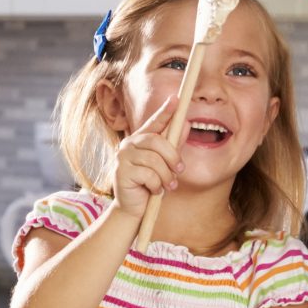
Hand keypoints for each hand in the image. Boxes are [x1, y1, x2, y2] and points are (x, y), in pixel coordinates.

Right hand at [107, 95, 180, 216]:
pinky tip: (154, 190)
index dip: (166, 111)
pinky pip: (148, 175)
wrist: (135, 208)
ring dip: (166, 176)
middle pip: (156, 141)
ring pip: (154, 160)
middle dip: (172, 157)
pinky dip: (156, 185)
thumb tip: (186, 123)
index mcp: (141, 139)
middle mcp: (129, 144)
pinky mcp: (121, 171)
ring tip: (167, 186)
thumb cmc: (150, 184)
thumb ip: (174, 145)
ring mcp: (123, 157)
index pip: (155, 121)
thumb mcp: (166, 164)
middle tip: (180, 170)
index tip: (177, 99)